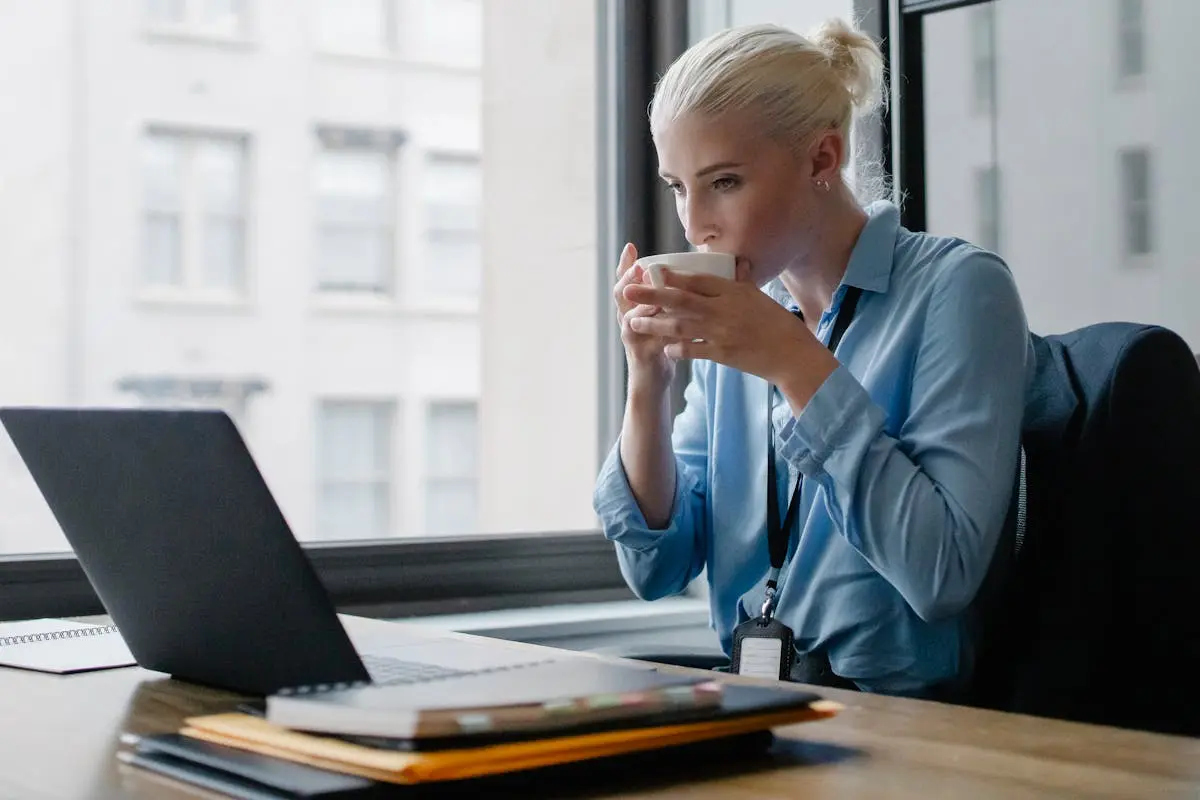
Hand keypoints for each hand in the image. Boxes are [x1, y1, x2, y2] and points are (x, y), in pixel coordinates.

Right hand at [612, 243, 673, 390]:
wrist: (652, 379)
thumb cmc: (660, 344)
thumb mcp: (660, 317)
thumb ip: (664, 297)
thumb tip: (680, 272)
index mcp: (633, 307)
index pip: (625, 281)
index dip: (625, 264)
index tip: (631, 247)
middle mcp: (628, 319)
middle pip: (622, 294)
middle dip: (630, 279)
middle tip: (639, 268)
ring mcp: (632, 336)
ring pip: (632, 316)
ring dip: (643, 305)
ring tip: (654, 296)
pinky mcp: (642, 354)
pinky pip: (651, 340)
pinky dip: (662, 332)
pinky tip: (673, 324)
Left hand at [621, 264, 838, 401]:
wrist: (793, 356)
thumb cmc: (779, 325)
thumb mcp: (761, 297)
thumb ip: (744, 281)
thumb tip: (738, 262)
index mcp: (734, 292)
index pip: (698, 280)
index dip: (673, 276)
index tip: (652, 271)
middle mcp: (724, 310)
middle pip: (681, 300)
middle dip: (651, 295)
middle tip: (628, 291)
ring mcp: (721, 334)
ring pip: (680, 326)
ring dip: (654, 324)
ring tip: (633, 322)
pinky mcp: (722, 355)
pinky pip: (693, 351)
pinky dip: (676, 349)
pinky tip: (664, 347)